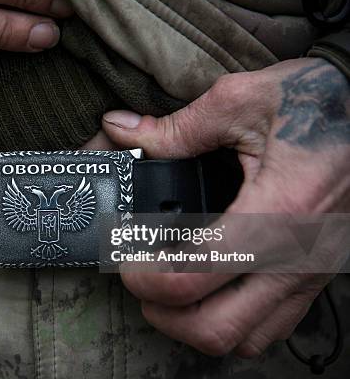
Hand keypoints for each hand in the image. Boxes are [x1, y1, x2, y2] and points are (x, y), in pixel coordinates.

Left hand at [98, 58, 349, 356]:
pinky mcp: (314, 275)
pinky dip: (231, 320)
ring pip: (246, 338)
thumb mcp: (242, 100)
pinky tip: (210, 289)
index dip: (146, 278)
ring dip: (196, 325)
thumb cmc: (317, 103)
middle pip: (217, 329)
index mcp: (277, 210)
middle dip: (163, 315)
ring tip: (169, 291)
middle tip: (141, 282)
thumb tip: (120, 129)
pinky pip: (271, 324)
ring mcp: (309, 272)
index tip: (124, 260)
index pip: (196, 274)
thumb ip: (177, 126)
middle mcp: (297, 255)